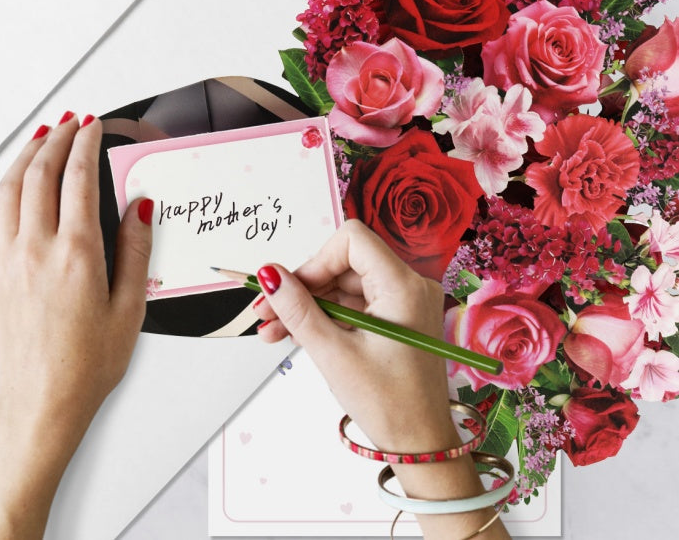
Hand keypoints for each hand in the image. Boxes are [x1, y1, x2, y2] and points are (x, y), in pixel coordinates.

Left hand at [0, 112, 151, 539]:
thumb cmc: (87, 363)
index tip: (92, 125)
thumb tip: (140, 205)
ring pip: (10, 188)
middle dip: (56, 139)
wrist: (40, 400)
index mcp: (76, 254)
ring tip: (41, 136)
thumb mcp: (130, 308)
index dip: (86, 143)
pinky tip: (13, 180)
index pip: (78, 178)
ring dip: (26, 155)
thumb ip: (136, 250)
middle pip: (40, 173)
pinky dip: (4, 187)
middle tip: (70, 121)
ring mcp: (8, 259)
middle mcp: (36, 249)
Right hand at [253, 219, 453, 452]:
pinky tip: (296, 334)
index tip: (290, 289)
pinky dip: (326, 317)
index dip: (316, 260)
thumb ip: (298, 309)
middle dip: (303, 287)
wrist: (420, 446)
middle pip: (344, 264)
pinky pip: (354, 304)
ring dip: (308, 305)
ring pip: (344, 286)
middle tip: (266, 312)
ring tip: (273, 331)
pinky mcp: (396, 318)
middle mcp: (409, 286)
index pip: (352, 240)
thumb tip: (270, 275)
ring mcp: (404, 302)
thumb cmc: (389, 404)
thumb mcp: (333, 354)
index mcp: (403, 286)